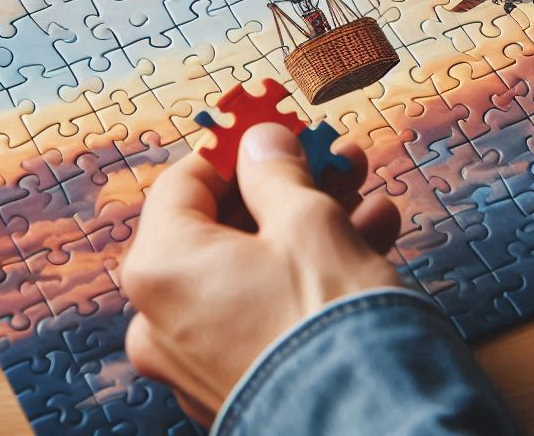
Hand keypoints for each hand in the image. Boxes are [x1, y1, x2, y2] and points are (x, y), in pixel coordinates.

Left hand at [122, 123, 400, 424]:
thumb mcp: (307, 220)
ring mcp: (196, 360)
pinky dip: (307, 274)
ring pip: (252, 267)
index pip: (186, 181)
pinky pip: (264, 310)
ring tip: (365, 192)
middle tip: (331, 157)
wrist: (374, 435)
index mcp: (159, 266)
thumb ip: (275, 171)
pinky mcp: (237, 385)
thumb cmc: (326, 322)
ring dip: (309, 223)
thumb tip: (261, 141)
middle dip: (285, 186)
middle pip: (224, 225)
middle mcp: (163, 318)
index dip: (237, 149)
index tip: (275, 128)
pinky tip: (369, 237)